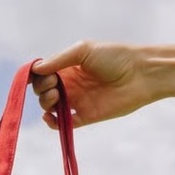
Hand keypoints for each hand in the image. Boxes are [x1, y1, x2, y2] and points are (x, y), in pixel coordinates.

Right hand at [31, 41, 153, 128]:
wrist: (139, 75)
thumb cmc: (114, 57)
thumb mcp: (83, 51)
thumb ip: (59, 60)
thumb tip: (36, 69)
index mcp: (69, 67)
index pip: (44, 74)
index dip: (38, 76)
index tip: (43, 74)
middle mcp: (71, 84)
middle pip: (44, 91)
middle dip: (42, 89)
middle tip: (53, 85)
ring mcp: (78, 101)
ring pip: (51, 107)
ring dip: (46, 103)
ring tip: (56, 96)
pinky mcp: (86, 117)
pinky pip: (63, 124)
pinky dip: (53, 123)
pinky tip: (50, 117)